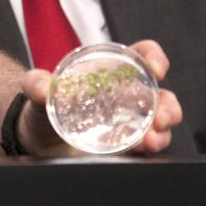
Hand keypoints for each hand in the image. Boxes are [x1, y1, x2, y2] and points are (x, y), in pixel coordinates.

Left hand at [16, 39, 183, 155]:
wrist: (38, 137)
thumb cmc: (44, 104)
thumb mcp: (37, 89)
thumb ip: (36, 84)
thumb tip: (43, 87)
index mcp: (111, 70)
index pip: (141, 55)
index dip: (155, 57)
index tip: (157, 69)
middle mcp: (126, 94)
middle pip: (161, 94)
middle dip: (169, 106)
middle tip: (160, 120)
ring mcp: (128, 120)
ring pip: (160, 122)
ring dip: (164, 131)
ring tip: (152, 140)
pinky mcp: (125, 142)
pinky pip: (146, 143)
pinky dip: (150, 146)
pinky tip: (141, 150)